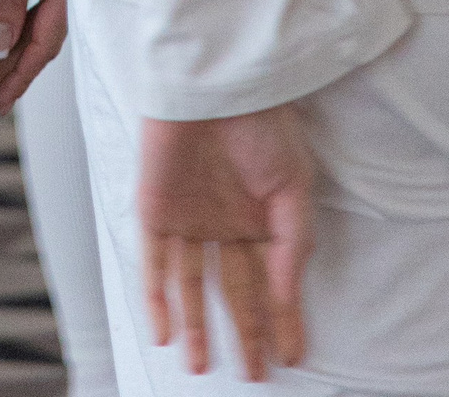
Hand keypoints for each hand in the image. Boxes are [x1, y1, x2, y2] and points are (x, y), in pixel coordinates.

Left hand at [140, 108, 312, 381]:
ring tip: (203, 367)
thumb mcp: (294, 184)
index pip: (272, 280)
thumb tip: (288, 299)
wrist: (213, 81)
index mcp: (261, 216)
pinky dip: (158, 298)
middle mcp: (225, 223)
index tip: (292, 357)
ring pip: (191, 285)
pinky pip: (154, 262)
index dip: (283, 320)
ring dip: (197, 327)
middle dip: (245, 333)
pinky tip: (165, 332)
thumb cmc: (260, 122)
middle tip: (255, 374)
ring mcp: (189, 218)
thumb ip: (293, 244)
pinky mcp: (155, 210)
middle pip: (234, 290)